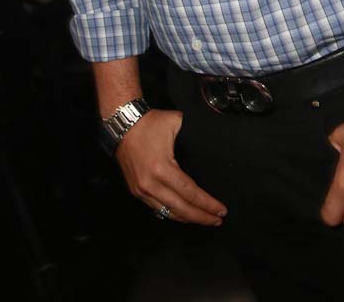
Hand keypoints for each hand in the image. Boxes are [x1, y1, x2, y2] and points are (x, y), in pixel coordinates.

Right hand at [116, 108, 226, 225]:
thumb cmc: (148, 123)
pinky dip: (172, 213)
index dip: (207, 204)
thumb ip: (191, 134)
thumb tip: (208, 140)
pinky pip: (157, 208)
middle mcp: (151, 184)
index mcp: (162, 169)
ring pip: (168, 213)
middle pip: (181, 209)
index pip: (190, 193)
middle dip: (201, 217)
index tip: (221, 210)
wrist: (122, 124)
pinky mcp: (136, 191)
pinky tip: (182, 214)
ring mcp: (142, 190)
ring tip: (203, 219)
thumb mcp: (174, 122)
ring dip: (187, 219)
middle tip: (217, 220)